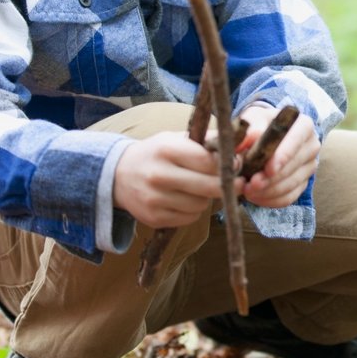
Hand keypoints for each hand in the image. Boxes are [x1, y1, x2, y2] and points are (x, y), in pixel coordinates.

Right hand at [113, 131, 229, 227]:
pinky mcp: (154, 218)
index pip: (207, 161)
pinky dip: (193, 211)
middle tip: (236, 182)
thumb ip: (205, 140)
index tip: (236, 164)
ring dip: (206, 198)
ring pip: (201, 205)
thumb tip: (238, 142)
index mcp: (166, 149)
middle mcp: (159, 175)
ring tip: (198, 188)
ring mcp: (155, 199)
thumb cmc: (155, 153)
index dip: (227, 164)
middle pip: (208, 186)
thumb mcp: (174, 138)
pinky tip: (185, 199)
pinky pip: (189, 219)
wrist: (118, 175)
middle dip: (226, 185)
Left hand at [238, 105, 319, 208]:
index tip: (268, 169)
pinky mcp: (303, 183)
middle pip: (294, 166)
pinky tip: (254, 197)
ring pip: (291, 184)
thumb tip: (248, 138)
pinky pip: (289, 197)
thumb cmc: (258, 124)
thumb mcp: (252, 120)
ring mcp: (309, 166)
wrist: (262, 134)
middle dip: (271, 178)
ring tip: (247, 190)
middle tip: (250, 185)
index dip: (284, 156)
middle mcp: (311, 145)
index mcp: (303, 125)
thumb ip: (249, 129)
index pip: (297, 140)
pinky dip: (271, 200)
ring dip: (268, 191)